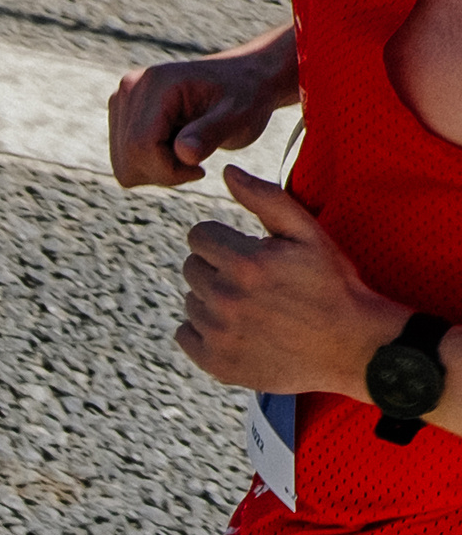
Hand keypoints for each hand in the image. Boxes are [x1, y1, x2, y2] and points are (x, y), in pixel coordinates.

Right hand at [112, 34, 296, 187]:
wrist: (245, 79)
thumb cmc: (247, 96)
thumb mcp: (239, 114)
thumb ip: (211, 133)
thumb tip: (185, 153)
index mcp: (154, 84)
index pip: (140, 147)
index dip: (168, 170)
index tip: (200, 169)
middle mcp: (129, 90)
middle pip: (128, 161)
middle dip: (164, 171)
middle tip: (197, 160)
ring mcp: (121, 103)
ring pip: (124, 167)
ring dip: (159, 170)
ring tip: (189, 149)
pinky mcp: (120, 117)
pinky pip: (125, 163)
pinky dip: (152, 166)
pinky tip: (176, 147)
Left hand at [182, 168, 410, 395]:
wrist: (349, 346)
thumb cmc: (331, 283)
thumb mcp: (308, 233)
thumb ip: (266, 198)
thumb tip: (227, 172)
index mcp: (245, 263)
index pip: (198, 236)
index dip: (223, 239)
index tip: (246, 249)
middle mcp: (224, 300)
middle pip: (191, 267)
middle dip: (217, 266)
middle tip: (255, 279)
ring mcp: (217, 335)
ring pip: (190, 301)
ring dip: (213, 298)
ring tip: (254, 305)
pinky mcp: (214, 363)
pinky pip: (185, 334)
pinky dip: (205, 330)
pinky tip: (239, 328)